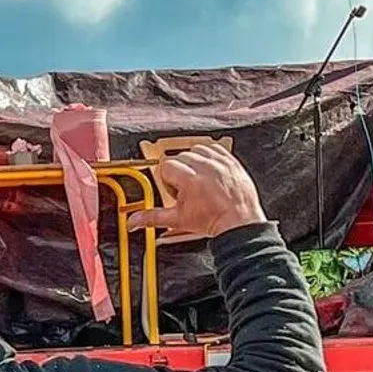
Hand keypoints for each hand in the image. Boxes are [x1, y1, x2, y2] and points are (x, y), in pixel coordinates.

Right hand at [129, 142, 265, 239]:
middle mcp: (205, 167)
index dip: (167, 179)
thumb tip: (134, 220)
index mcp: (190, 179)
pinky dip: (209, 156)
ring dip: (193, 161)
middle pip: (180, 156)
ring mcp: (220, 163)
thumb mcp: (177, 220)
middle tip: (185, 189)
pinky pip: (215, 148)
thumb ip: (152, 217)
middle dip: (179, 172)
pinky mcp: (231, 161)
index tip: (173, 189)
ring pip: (196, 149)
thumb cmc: (213, 220)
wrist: (238, 223)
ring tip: (196, 179)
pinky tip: (208, 170)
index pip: (166, 165)